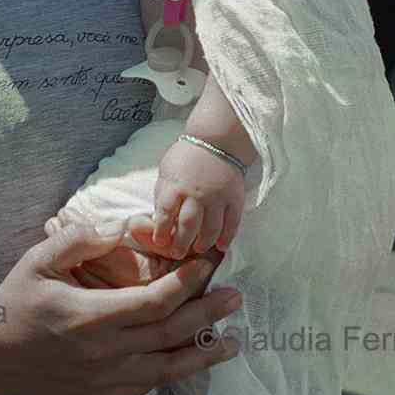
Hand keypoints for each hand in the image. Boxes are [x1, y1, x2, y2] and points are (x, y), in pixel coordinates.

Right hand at [0, 221, 240, 394]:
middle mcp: (101, 353)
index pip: (154, 303)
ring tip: (232, 342)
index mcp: (89, 316)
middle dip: (207, 314)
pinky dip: (172, 372)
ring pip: (164, 369)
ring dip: (201, 354)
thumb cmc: (16, 299)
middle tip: (235, 297)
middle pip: (168, 335)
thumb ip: (82, 238)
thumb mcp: (41, 258)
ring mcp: (102, 381)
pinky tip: (190, 360)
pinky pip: (146, 385)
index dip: (186, 283)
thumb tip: (121, 226)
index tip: (207, 264)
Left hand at [153, 139, 244, 258]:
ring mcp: (217, 198)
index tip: (160, 242)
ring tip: (197, 249)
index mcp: (176, 186)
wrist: (217, 141)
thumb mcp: (166, 171)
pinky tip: (220, 246)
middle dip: (181, 244)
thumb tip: (159, 220)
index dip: (161, 231)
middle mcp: (196, 194)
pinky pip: (232, 224)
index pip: (165, 214)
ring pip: (210, 229)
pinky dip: (227, 238)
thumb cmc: (186, 157)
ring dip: (203, 244)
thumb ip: (163, 195)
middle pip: (188, 226)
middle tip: (178, 253)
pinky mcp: (235, 199)